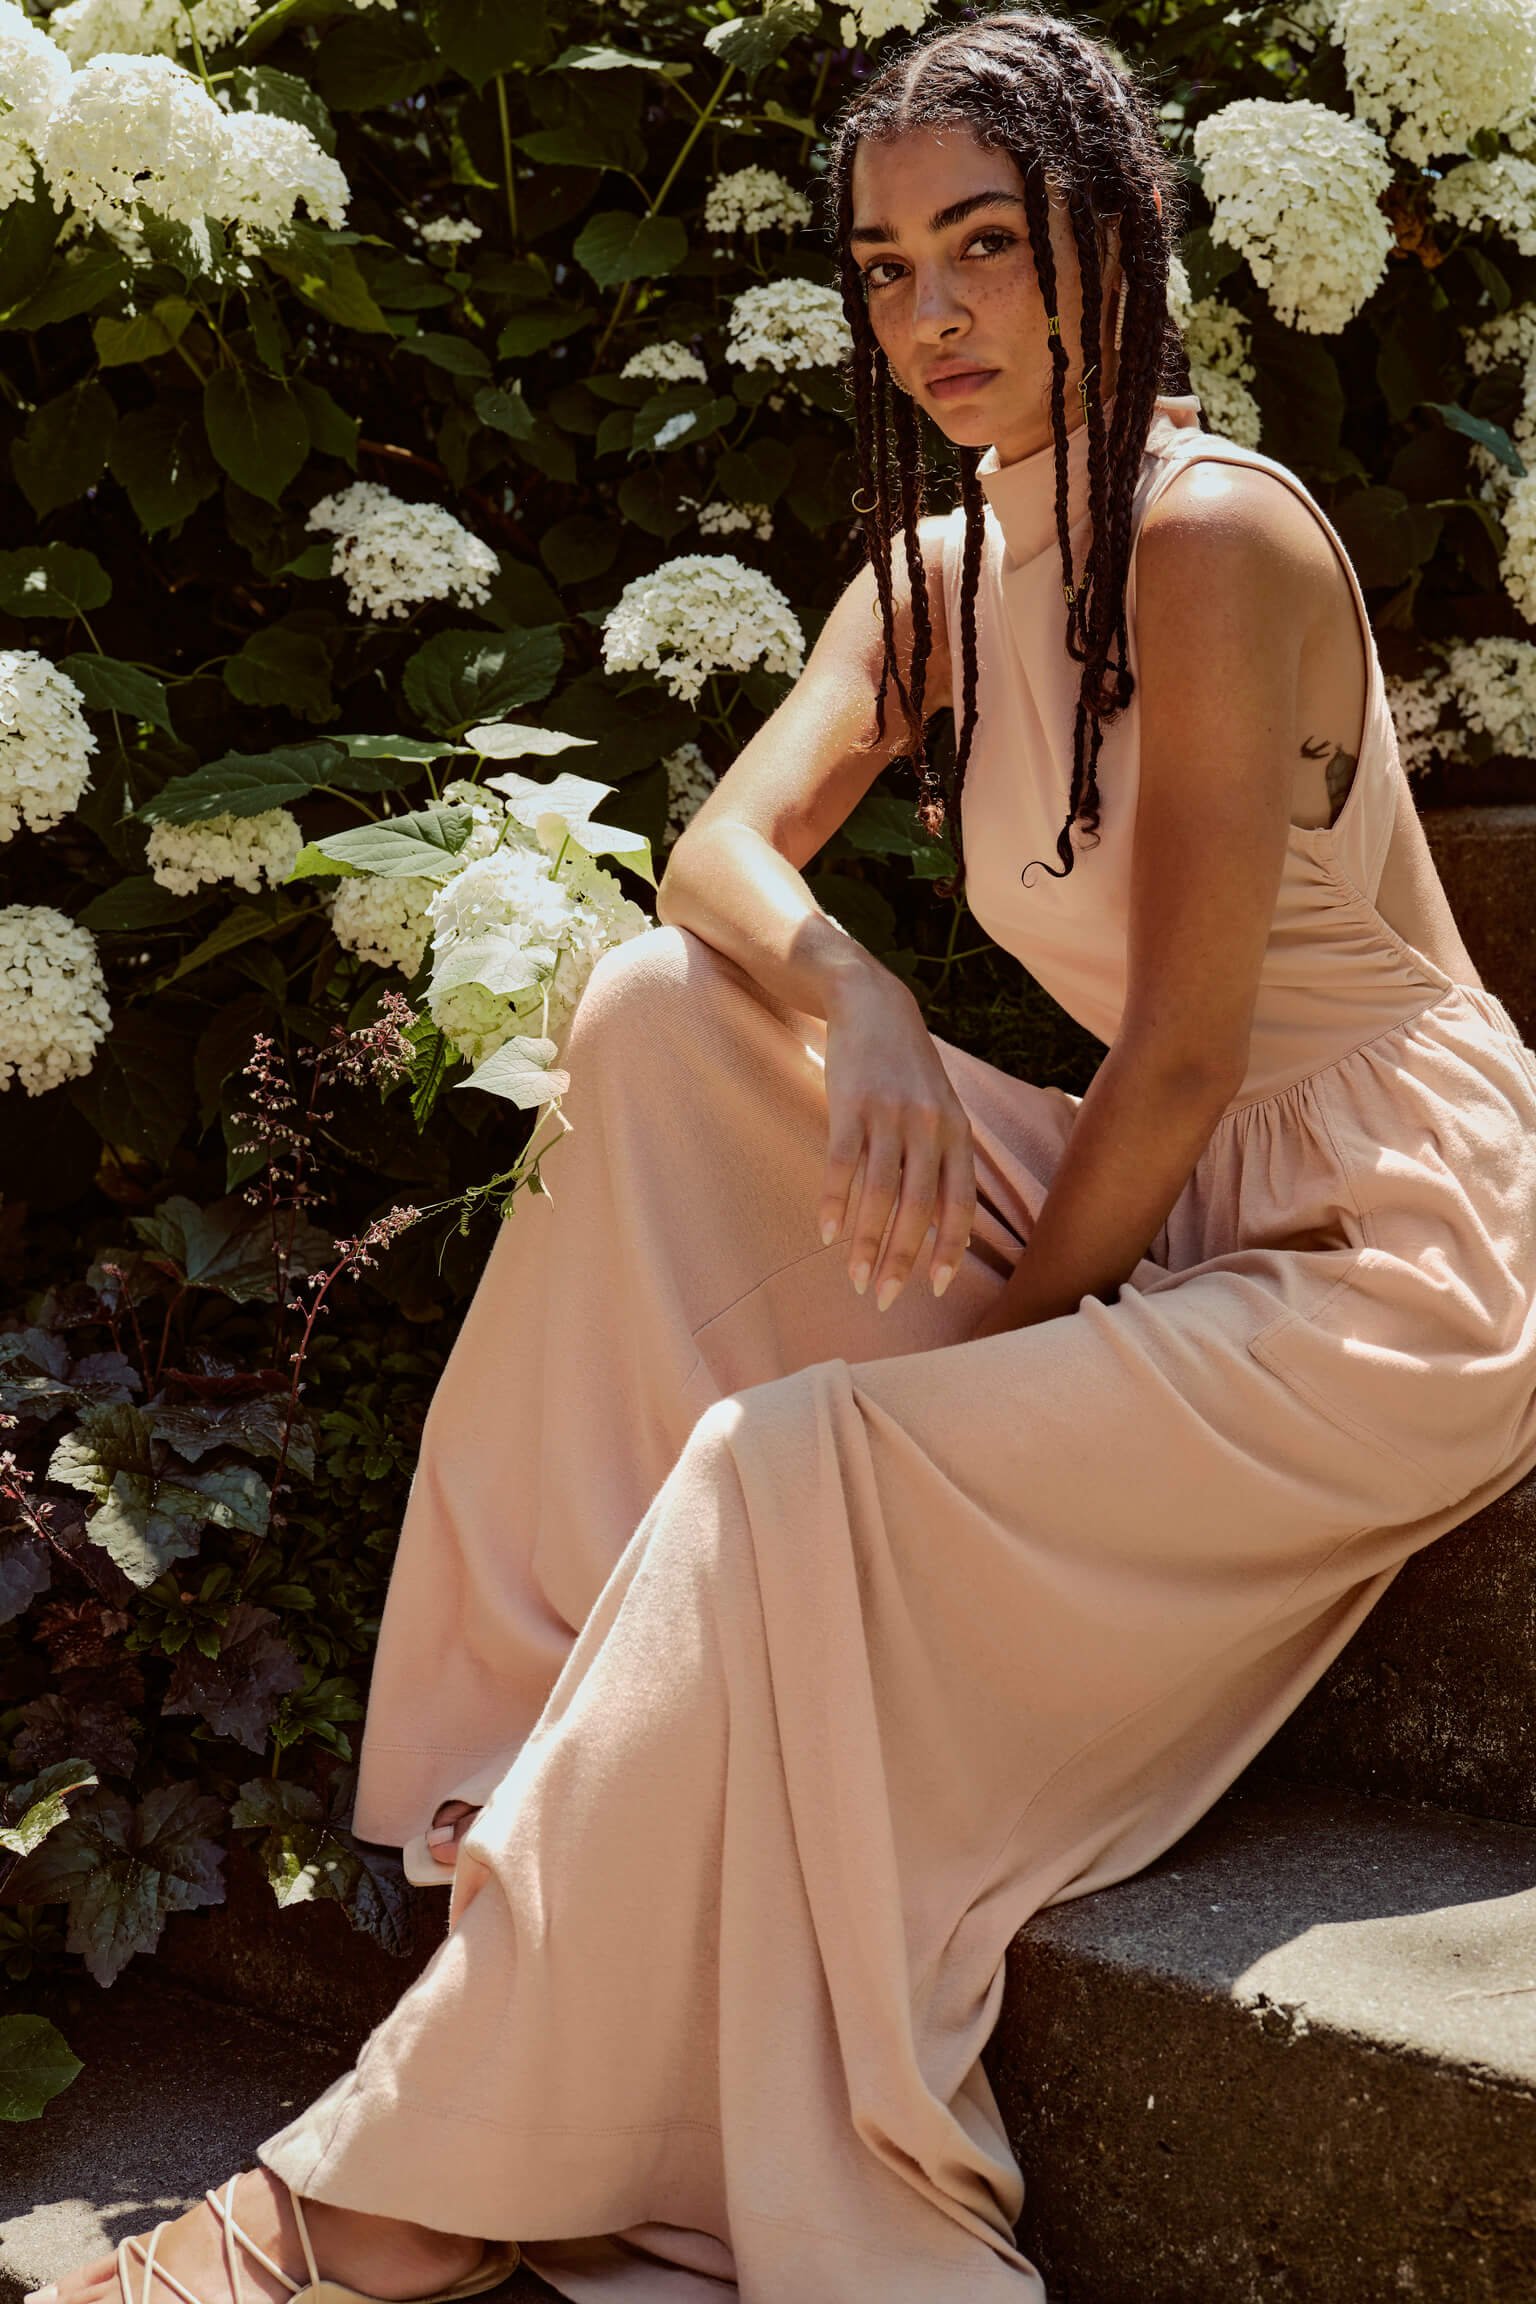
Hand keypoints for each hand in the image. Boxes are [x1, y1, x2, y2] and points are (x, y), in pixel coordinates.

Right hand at [818, 972, 976, 1310]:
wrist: (872, 1002)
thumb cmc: (908, 1069)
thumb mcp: (941, 1109)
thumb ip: (943, 1161)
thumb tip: (941, 1227)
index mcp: (957, 1132)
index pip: (959, 1203)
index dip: (948, 1249)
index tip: (934, 1288)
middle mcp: (929, 1126)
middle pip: (918, 1207)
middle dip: (902, 1259)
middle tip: (885, 1298)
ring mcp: (889, 1114)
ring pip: (880, 1194)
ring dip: (866, 1243)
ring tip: (855, 1278)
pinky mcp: (850, 1104)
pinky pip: (841, 1165)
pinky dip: (832, 1203)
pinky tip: (825, 1233)